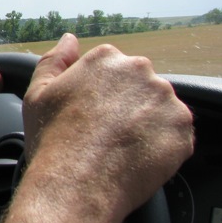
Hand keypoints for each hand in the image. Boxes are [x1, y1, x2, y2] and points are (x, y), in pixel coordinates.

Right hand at [22, 33, 193, 222]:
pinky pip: (175, 134)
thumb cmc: (53, 138)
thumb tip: (70, 39)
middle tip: (105, 132)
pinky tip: (135, 156)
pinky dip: (160, 144)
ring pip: (158, 108)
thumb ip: (54, 59)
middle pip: (138, 85)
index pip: (110, 69)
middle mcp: (141, 72)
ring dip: (145, 123)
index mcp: (106, 59)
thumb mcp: (38, 93)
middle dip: (125, 105)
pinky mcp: (182, 130)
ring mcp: (165, 100)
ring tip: (120, 147)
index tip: (91, 114)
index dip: (99, 93)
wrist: (77, 183)